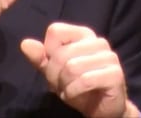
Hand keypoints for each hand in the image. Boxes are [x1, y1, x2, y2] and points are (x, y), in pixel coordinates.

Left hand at [20, 22, 139, 117]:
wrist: (102, 110)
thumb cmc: (78, 87)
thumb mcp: (54, 72)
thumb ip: (40, 58)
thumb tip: (25, 43)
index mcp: (84, 34)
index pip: (55, 31)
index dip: (48, 52)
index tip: (55, 67)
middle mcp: (98, 41)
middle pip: (61, 53)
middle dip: (54, 75)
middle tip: (61, 85)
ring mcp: (109, 57)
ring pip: (72, 67)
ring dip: (65, 85)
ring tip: (70, 90)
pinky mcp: (115, 74)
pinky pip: (84, 80)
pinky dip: (73, 92)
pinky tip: (76, 95)